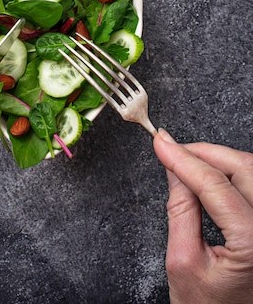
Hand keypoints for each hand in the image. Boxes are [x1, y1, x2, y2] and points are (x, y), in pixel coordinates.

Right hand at [154, 129, 252, 303]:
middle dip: (204, 152)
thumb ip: (180, 210)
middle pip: (243, 168)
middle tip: (172, 148)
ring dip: (219, 159)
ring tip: (187, 160)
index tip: (161, 144)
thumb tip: (174, 169)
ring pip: (251, 171)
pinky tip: (210, 174)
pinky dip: (232, 173)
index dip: (184, 159)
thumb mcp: (182, 262)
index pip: (215, 185)